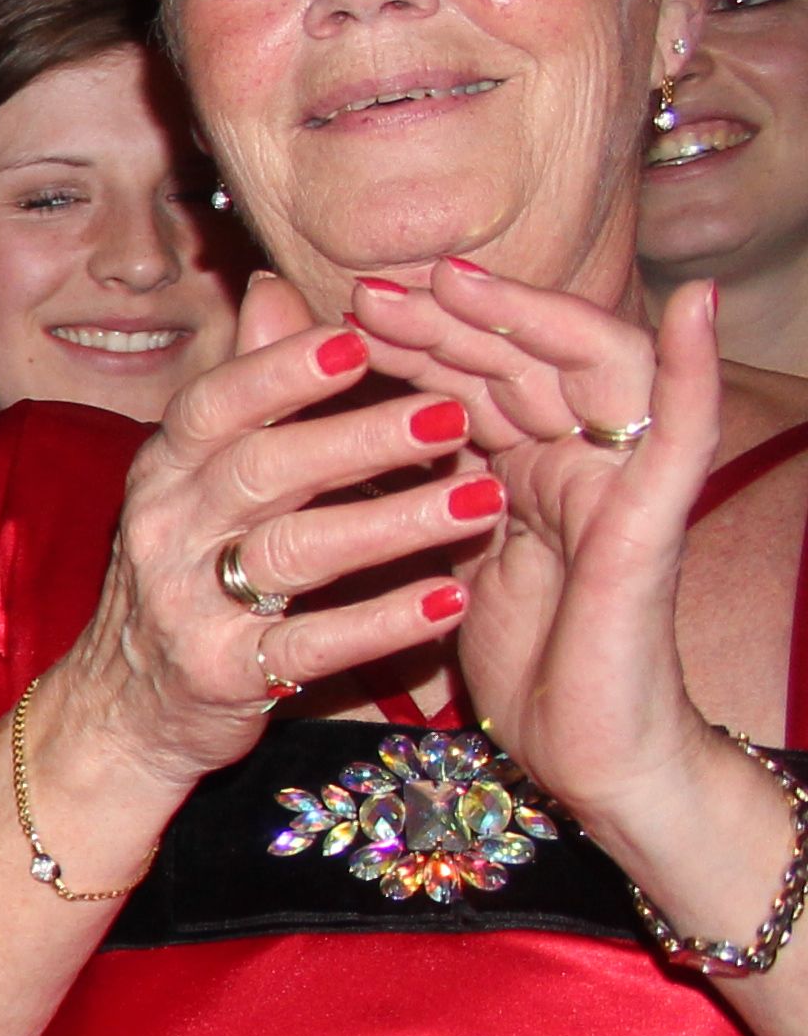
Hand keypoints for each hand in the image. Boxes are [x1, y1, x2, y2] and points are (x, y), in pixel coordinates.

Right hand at [53, 277, 497, 793]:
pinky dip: (383, 622)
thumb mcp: (196, 474)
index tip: (361, 337)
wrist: (124, 704)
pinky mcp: (221, 678)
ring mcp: (187, 606)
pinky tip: (453, 599)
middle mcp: (166, 528)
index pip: (216, 402)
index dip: (283, 368)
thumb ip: (245, 387)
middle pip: (261, 470)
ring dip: (393, 524)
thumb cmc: (188, 570)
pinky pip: (308, 647)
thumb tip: (273, 285)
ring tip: (483, 501)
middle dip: (359, 438)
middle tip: (455, 414)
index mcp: (166, 466)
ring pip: (292, 552)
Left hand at [351, 261, 723, 833]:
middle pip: (526, 356)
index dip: (421, 332)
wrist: (584, 754)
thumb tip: (342, 416)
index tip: (344, 301)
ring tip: (460, 282)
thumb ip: (411, 481)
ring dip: (529, 318)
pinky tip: (693, 306)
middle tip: (373, 286)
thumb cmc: (520, 657)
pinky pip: (685, 433)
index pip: (479, 371)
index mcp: (528, 465)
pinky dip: (691, 367)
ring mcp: (622, 485)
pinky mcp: (654, 524)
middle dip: (451, 316)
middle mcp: (580, 461)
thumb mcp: (441, 555)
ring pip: (594, 368)